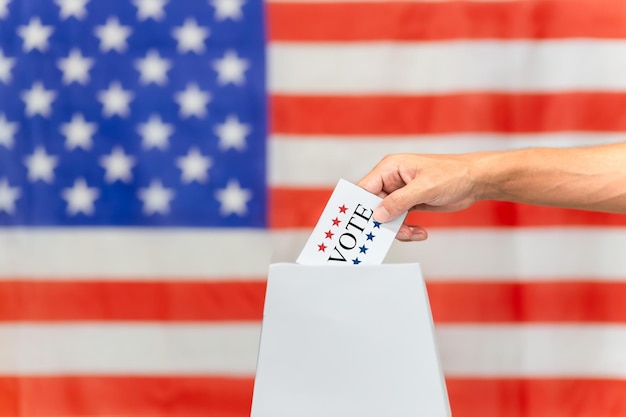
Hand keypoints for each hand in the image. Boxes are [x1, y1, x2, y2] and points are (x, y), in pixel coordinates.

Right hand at [358, 153, 482, 240]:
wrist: (475, 181)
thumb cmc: (453, 174)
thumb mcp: (425, 188)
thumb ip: (399, 201)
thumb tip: (378, 215)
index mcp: (390, 168)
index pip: (364, 188)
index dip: (360, 206)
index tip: (362, 224)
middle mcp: (391, 180)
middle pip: (374, 206)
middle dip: (383, 222)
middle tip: (395, 233)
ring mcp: (400, 193)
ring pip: (386, 217)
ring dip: (397, 229)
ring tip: (413, 233)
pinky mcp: (410, 203)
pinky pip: (399, 221)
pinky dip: (407, 229)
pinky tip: (420, 232)